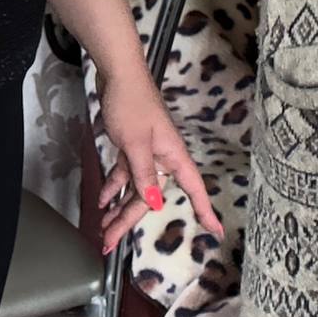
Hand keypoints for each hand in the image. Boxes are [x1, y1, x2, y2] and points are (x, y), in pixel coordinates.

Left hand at [94, 69, 222, 252]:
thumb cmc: (132, 105)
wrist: (118, 75)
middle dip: (129, 220)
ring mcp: (146, 152)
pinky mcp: (130, 147)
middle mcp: (162, 157)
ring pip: (134, 188)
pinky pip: (124, 174)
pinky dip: (113, 187)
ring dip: (117, 207)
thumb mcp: (136, 143)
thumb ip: (144, 174)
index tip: (215, 230)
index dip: (204, 209)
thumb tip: (154, 203)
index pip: (193, 187)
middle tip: (109, 241)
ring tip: (102, 229)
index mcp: (172, 156)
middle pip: (149, 196)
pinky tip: (102, 200)